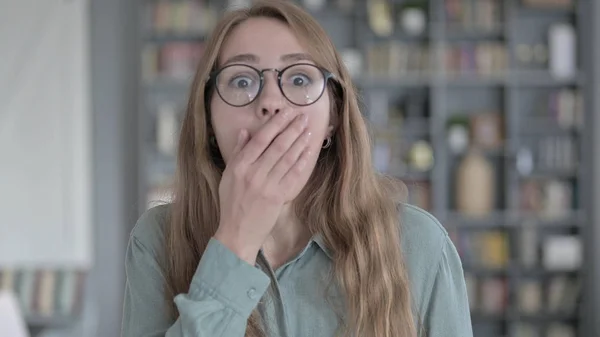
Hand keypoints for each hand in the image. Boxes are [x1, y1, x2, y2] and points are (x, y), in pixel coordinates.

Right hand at [214, 110, 311, 264]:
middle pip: (277, 146)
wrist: (237, 232)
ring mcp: (268, 186)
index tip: (286, 112)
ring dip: (299, 142)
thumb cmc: (231, 203)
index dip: (275, 124)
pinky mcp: (279, 197)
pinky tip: (308, 151)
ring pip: (287, 158)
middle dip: (291, 129)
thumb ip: (238, 152)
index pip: (260, 139)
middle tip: (303, 117)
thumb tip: (245, 131)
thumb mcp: (228, 176)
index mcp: (239, 166)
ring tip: (308, 130)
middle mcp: (254, 173)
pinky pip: (293, 175)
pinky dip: (301, 162)